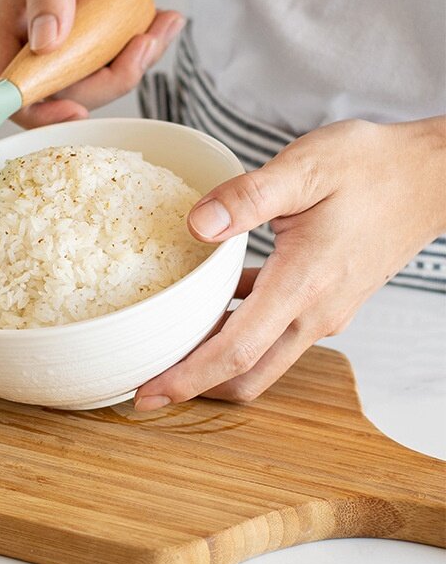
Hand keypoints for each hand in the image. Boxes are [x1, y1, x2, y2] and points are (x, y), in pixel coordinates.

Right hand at [0, 0, 182, 127]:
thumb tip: (44, 42)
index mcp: (7, 27)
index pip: (10, 91)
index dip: (39, 112)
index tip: (78, 111)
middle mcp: (29, 46)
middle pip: (61, 96)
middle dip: (108, 81)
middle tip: (142, 46)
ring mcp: (59, 49)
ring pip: (93, 85)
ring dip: (133, 65)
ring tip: (159, 28)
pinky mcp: (86, 48)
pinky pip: (112, 67)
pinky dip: (142, 52)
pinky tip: (161, 22)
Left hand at [135, 116, 445, 409]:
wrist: (429, 176)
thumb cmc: (372, 168)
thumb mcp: (305, 169)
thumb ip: (247, 197)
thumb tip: (197, 225)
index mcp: (304, 285)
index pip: (236, 352)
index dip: (188, 378)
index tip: (148, 394)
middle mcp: (314, 312)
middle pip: (247, 375)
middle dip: (194, 387)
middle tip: (146, 385)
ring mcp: (322, 311)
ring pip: (259, 359)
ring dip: (214, 363)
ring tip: (168, 347)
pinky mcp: (324, 302)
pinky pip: (273, 334)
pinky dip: (237, 332)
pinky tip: (211, 305)